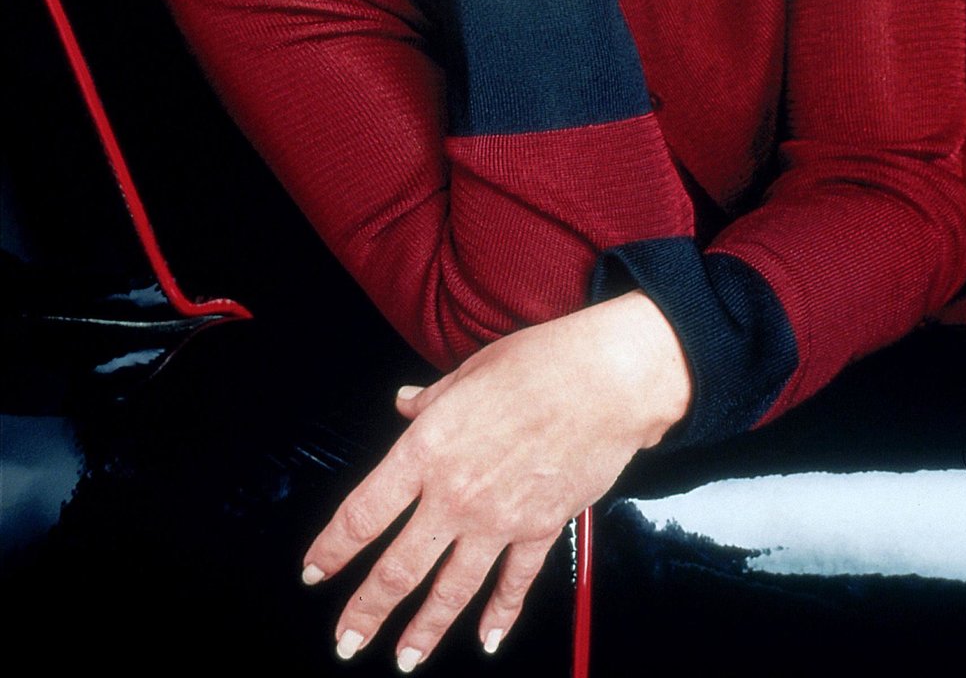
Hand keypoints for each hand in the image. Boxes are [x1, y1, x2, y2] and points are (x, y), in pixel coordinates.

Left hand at [302, 294, 690, 666]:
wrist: (605, 382)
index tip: (314, 571)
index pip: (363, 513)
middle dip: (367, 611)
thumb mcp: (468, 372)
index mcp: (426, 450)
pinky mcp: (540, 529)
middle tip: (346, 641)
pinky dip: (499, 615)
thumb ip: (429, 400)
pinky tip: (487, 638)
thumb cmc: (537, 363)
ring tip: (404, 660)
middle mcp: (454, 495)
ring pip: (450, 590)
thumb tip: (405, 402)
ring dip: (423, 630)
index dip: (332, 549)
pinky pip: (513, 584)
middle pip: (398, 568)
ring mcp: (498, 520)